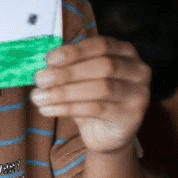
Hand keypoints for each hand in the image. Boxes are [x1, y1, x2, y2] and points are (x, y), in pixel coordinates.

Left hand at [30, 37, 149, 154]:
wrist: (105, 132)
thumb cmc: (89, 97)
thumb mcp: (78, 76)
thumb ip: (66, 66)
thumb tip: (42, 67)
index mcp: (125, 52)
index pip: (101, 45)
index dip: (74, 51)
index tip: (49, 59)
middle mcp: (138, 70)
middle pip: (103, 66)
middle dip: (67, 73)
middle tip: (40, 79)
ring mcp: (139, 94)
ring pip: (100, 89)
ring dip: (64, 92)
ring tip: (38, 97)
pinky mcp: (132, 116)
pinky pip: (97, 109)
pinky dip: (68, 108)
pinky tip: (48, 109)